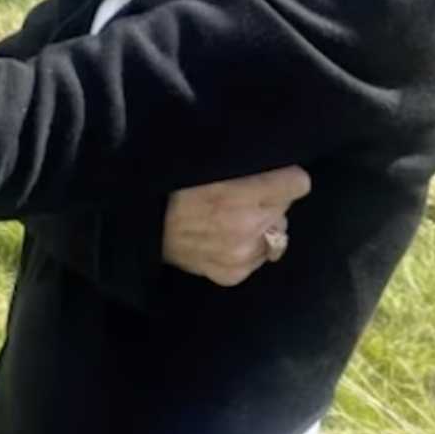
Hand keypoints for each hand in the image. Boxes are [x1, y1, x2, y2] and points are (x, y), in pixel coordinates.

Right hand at [163, 165, 309, 285]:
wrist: (136, 223)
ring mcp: (240, 254)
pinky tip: (223, 240)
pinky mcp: (232, 274)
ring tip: (230, 220)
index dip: (283, 177)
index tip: (270, 175)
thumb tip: (274, 162)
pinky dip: (247, 250)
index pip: (298, 184)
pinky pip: (258, 258)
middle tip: (238, 197)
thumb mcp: (201, 160)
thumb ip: (240, 160)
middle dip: (267, 201)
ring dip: (260, 227)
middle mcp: (246, 226)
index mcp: (237, 193)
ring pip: (277, 235)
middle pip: (285, 208)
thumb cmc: (169, 185)